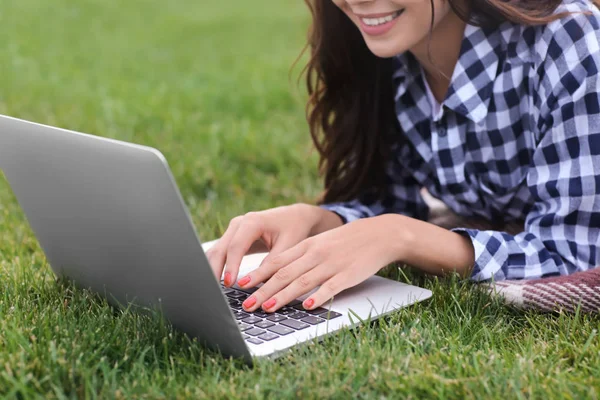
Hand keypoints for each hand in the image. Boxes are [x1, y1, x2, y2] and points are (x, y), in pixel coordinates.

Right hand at [206, 204, 341, 286]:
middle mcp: (239, 223)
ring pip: (216, 251)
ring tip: (213, 291)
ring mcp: (233, 230)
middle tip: (215, 292)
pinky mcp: (233, 237)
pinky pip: (220, 253)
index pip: (236, 246)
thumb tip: (258, 285)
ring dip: (212, 270)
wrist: (295, 217)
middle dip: (215, 271)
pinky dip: (217, 267)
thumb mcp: (288, 246)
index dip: (231, 266)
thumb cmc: (294, 229)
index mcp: (253, 222)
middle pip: (220, 249)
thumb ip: (273, 263)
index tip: (230, 284)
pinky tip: (217, 283)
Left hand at [237, 215, 403, 312]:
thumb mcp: (318, 244)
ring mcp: (331, 265)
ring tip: (267, 308)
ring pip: (302, 282)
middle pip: (284, 274)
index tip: (242, 285)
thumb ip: (299, 257)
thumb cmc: (344, 242)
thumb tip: (274, 272)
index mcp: (306, 246)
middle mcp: (315, 255)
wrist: (377, 235)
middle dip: (263, 291)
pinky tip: (307, 306)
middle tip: (247, 304)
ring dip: (283, 296)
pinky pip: (330, 287)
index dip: (258, 274)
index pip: (277, 262)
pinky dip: (318, 297)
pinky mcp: (347, 275)